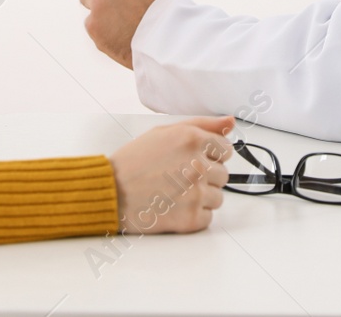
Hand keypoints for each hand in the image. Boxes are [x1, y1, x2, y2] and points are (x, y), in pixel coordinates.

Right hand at [109, 117, 232, 233]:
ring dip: (201, 197)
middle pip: (223, 174)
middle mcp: (197, 165)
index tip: (194, 161)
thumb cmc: (134, 161)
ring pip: (218, 197)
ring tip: (175, 193)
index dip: (210, 156)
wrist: (109, 191)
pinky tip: (174, 207)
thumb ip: (202, 125)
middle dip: (206, 176)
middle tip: (179, 177)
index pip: (226, 149)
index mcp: (192, 139)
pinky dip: (194, 215)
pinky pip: (208, 217)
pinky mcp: (190, 218)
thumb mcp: (164, 132)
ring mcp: (195, 193)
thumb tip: (231, 122)